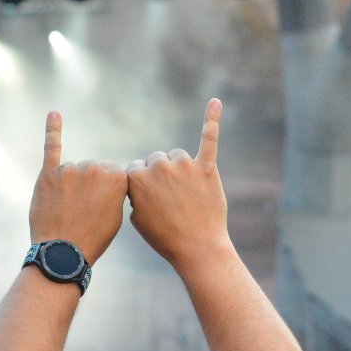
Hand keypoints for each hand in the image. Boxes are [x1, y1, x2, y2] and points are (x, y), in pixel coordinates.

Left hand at [27, 112, 128, 261]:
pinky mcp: (48, 174)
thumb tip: (103, 177)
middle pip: (91, 170)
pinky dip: (53, 130)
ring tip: (67, 210)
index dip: (106, 192)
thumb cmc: (93, 236)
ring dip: (69, 187)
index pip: (112, 173)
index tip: (100, 207)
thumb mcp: (116, 214)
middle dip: (87, 188)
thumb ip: (113, 189)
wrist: (63, 251)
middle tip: (83, 212)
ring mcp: (70, 169)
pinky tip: (54, 114)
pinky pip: (52, 147)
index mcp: (117, 177)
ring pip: (72, 170)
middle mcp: (94, 168)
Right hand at [126, 99, 234, 273]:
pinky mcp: (207, 169)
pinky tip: (215, 102)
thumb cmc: (166, 237)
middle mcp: (159, 166)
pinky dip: (212, 119)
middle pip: (158, 160)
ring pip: (178, 156)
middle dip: (163, 177)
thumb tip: (138, 179)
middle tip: (174, 202)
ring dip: (182, 170)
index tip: (154, 204)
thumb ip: (135, 192)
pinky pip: (209, 138)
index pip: (136, 169)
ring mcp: (184, 166)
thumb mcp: (136, 217)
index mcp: (135, 178)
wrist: (198, 248)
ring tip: (189, 196)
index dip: (145, 187)